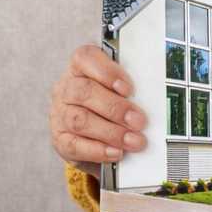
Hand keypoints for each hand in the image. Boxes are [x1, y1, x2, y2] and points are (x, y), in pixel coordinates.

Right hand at [51, 46, 146, 168]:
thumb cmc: (109, 110)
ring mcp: (60, 115)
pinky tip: (116, 153)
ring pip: (80, 120)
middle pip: (84, 91)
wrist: (94, 141)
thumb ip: (129, 92)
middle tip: (138, 121)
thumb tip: (152, 99)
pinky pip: (75, 145)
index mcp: (79, 69)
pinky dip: (98, 150)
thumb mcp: (118, 94)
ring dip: (111, 132)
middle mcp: (65, 89)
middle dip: (115, 107)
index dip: (107, 71)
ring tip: (133, 141)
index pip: (85, 58)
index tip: (128, 88)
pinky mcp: (59, 140)